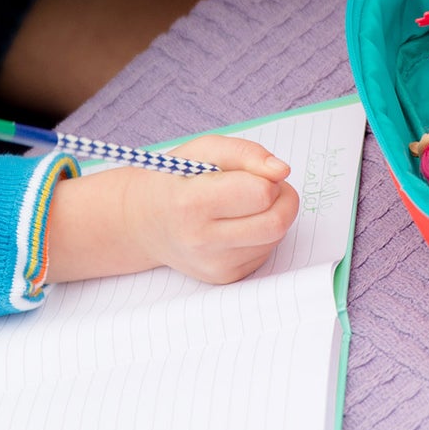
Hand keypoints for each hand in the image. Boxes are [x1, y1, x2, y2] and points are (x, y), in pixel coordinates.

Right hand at [44, 134, 297, 285]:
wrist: (145, 222)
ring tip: (247, 204)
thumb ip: (246, 153)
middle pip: (276, 222)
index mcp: (192, 204)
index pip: (261, 193)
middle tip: (266, 186)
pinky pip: (266, 252)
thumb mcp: (204, 150)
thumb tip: (282, 171)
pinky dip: (263, 234)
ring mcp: (214, 265)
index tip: (253, 172)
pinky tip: (239, 224)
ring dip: (274, 215)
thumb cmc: (177, 179)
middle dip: (283, 198)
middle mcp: (202, 241)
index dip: (266, 177)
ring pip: (276, 238)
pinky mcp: (225, 278)